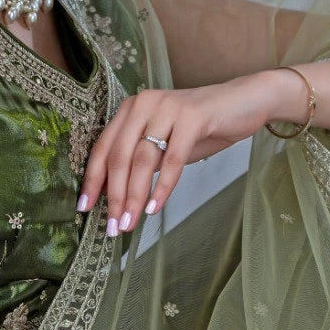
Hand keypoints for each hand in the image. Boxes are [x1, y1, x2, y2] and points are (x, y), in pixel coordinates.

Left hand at [76, 72, 277, 232]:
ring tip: (130, 223)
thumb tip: (116, 197)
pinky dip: (163, 186)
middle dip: (114, 196)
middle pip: (119, 156)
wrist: (244, 102)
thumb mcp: (164, 143)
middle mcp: (144, 104)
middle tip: (113, 226)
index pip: (103, 147)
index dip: (92, 179)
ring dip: (135, 196)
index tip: (84, 208)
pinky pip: (172, 159)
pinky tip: (155, 207)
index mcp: (130, 109)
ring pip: (143, 160)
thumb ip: (141, 162)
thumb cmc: (202, 127)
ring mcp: (167, 108)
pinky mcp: (192, 117)